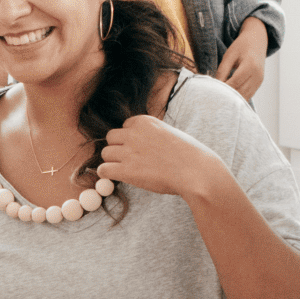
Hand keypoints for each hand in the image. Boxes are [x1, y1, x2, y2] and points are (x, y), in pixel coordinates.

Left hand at [99, 115, 231, 200]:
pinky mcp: (126, 171)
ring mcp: (128, 152)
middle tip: (130, 160)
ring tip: (127, 170)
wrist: (196, 172)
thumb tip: (141, 144)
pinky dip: (107, 174)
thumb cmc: (189, 155)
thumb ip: (151, 135)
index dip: (130, 139)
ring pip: (105, 153)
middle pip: (111, 138)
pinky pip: (103, 169)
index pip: (125, 126)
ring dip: (113, 161)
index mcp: (144, 121)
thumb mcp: (169, 133)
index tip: (140, 149)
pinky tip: (117, 177)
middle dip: (118, 148)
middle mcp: (133, 134)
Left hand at [214, 17, 268, 100]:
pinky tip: (228, 96)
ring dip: (232, 99)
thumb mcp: (229, 55)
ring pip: (244, 97)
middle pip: (240, 92)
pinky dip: (238, 98)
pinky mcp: (258, 85)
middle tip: (213, 98)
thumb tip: (215, 85)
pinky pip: (247, 95)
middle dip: (227, 96)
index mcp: (251, 65)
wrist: (256, 41)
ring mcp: (259, 81)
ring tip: (219, 98)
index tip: (212, 92)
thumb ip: (222, 70)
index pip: (235, 83)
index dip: (223, 89)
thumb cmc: (242, 46)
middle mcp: (258, 75)